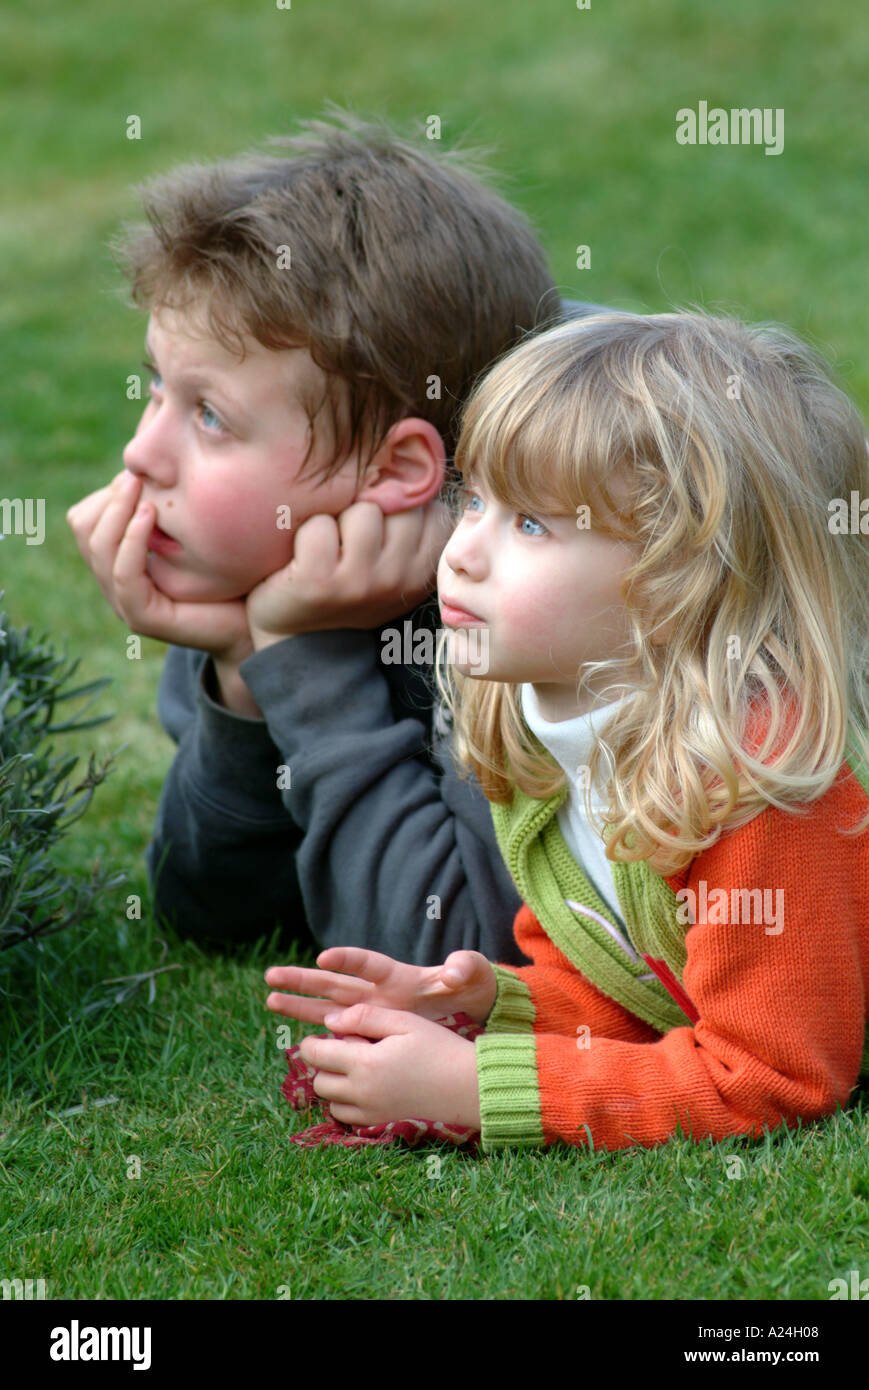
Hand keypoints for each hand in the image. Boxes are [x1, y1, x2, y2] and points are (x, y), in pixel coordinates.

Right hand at [66, 470, 252, 661]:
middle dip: (111, 497)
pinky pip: (122, 573)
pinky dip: (132, 540)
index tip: (140, 473)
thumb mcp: (197, 528)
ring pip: (97, 547)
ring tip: (144, 489)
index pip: (87, 517)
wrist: (256, 623)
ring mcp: (125, 602)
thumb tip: (159, 455)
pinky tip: (151, 515)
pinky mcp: (142, 617)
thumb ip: (174, 503)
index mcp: (122, 559)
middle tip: (140, 478)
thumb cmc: (233, 573)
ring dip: (118, 510)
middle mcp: (117, 581)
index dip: (110, 491)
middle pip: (84, 528)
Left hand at [246, 497, 453, 648]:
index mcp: (421, 573)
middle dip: (370, 509)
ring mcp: (360, 582)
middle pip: (397, 504)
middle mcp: (397, 579)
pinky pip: (319, 527)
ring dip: (338, 520)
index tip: (383, 528)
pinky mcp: (319, 582)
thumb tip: (413, 454)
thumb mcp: (389, 565)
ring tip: (328, 549)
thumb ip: (408, 523)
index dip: (402, 504)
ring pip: (362, 511)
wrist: (298, 645)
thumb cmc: (345, 591)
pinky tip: (303, 559)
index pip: (431, 508)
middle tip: (350, 543)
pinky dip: (305, 535)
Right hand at [265, 945, 497, 1027]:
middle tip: (271, 976)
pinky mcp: (372, 1030)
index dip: (347, 960)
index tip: (323, 959)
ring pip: (328, 1007)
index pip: (368, 965)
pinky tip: (292, 1038)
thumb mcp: (474, 975)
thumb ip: (464, 967)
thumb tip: (453, 970)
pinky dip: (318, 1033)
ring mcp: (372, 1012)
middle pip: (335, 983)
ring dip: (300, 1003)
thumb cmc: (472, 987)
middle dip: (304, 980)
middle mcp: (378, 993)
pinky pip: (339, 1032)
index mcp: (399, 976)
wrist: (473, 1011)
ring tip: (269, 998)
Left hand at [298, 1005, 480, 1127]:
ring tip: (360, 1066)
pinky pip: (346, 1117)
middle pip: (319, 1081)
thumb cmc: (438, 1046)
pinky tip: (368, 1084)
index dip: (314, 1040)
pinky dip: (347, 1102)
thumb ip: (364, 1016)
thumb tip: (329, 1020)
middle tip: (351, 1047)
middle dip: (325, 1063)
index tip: (330, 1032)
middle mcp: (361, 1093)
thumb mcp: (403, 1020)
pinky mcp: (379, 1122)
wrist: (466, 1085)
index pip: (315, 1054)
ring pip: (330, 1102)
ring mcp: (370, 1112)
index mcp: (364, 1063)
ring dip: (335, 1083)